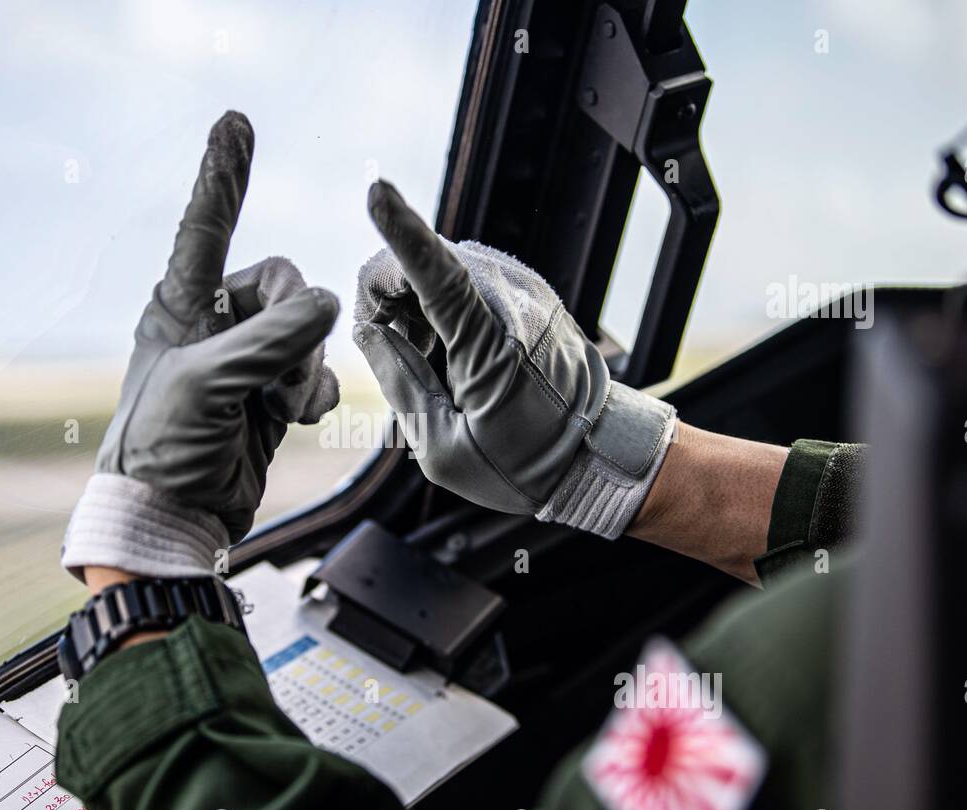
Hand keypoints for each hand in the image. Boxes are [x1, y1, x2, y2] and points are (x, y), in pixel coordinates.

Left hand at [62, 112, 339, 580]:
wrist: (173, 519)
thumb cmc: (164, 448)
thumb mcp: (208, 383)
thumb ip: (270, 337)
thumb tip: (330, 302)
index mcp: (179, 306)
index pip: (206, 229)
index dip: (224, 177)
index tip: (235, 123)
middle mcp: (212, 323)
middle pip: (284, 284)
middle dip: (293, 329)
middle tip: (271, 381)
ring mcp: (244, 359)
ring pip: (307, 329)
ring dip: (303, 367)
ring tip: (276, 407)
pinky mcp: (268, 393)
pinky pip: (314, 369)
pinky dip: (312, 390)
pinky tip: (295, 417)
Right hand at [353, 180, 674, 539]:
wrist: (595, 452)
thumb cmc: (523, 463)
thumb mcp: (443, 450)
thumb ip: (400, 384)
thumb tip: (371, 332)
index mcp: (491, 346)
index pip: (436, 273)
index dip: (401, 230)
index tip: (376, 189)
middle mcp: (510, 301)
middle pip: (419, 264)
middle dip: (385, 300)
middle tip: (395, 358)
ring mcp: (521, 288)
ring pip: (435, 267)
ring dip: (410, 307)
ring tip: (430, 367)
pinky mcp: (523, 288)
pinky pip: (458, 278)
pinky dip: (435, 308)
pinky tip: (447, 355)